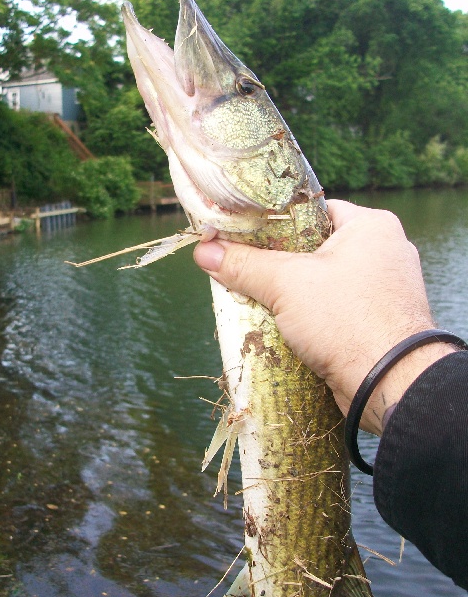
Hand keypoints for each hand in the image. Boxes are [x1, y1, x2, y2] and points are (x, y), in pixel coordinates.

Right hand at [193, 200, 454, 433]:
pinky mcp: (379, 323)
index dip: (273, 223)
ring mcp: (384, 290)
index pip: (311, 212)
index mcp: (371, 226)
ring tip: (255, 299)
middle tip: (243, 270)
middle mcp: (384, 252)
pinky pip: (334, 311)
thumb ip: (244, 265)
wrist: (391, 384)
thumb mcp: (286, 284)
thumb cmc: (346, 319)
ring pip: (323, 284)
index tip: (241, 236)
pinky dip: (309, 318)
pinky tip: (281, 327)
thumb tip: (203, 252)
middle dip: (277, 264)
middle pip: (314, 249)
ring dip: (291, 295)